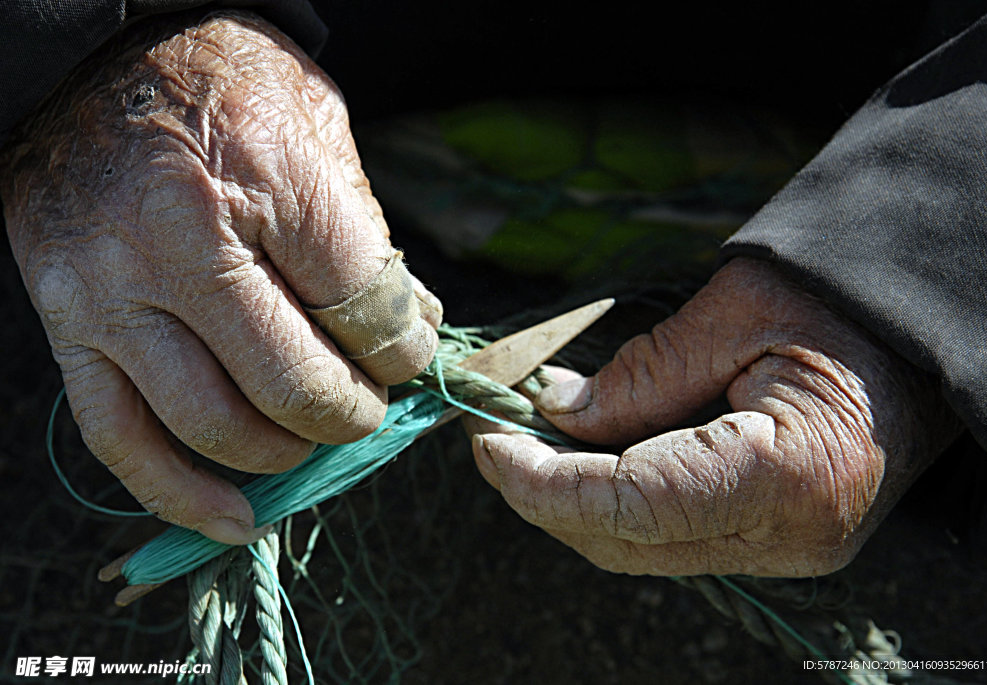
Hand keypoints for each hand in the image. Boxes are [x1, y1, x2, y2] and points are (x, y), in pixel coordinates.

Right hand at [2, 13, 440, 543]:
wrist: (101, 61)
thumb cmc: (226, 87)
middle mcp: (180, 239)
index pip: (365, 306)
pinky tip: (237, 518)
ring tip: (312, 440)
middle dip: (352, 412)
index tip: (406, 355)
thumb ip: (367, 238)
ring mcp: (112, 290)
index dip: (403, 349)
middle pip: (294, 379)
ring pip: (214, 421)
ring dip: (285, 452)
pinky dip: (181, 493)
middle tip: (369, 409)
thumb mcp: (319, 133)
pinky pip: (120, 437)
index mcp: (267, 175)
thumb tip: (412, 329)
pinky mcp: (67, 326)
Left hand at [469, 258, 958, 575]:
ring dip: (573, 500)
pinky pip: (672, 537)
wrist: (922, 338)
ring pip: (642, 549)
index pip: (633, 505)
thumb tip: (556, 410)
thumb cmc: (842, 306)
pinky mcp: (775, 544)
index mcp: (789, 474)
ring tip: (527, 439)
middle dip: (544, 495)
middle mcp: (789, 537)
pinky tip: (586, 453)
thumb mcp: (738, 312)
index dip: (544, 482)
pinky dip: (616, 501)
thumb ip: (644, 373)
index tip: (486, 443)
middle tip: (490, 436)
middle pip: (628, 542)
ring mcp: (786, 552)